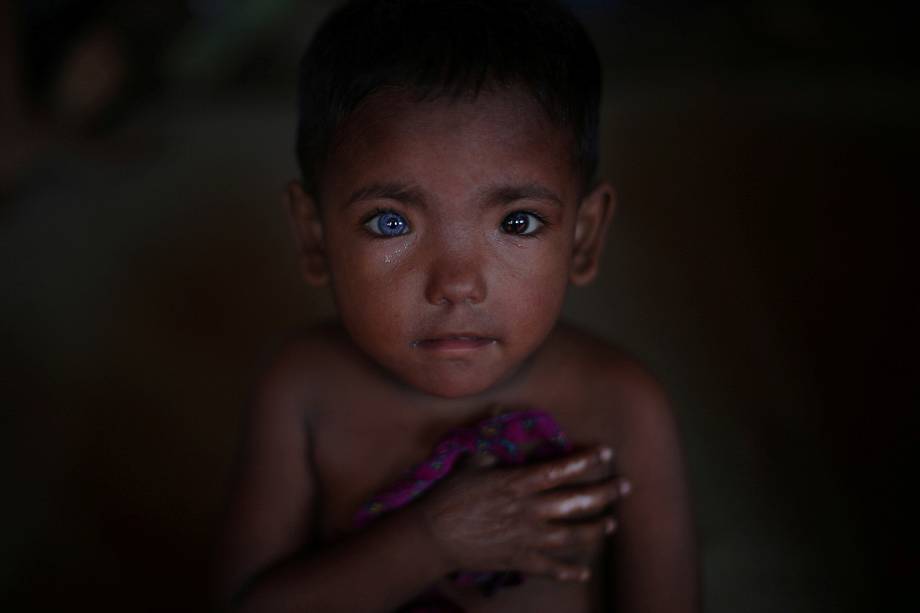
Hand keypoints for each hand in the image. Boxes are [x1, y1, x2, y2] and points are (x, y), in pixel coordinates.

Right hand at [419, 446, 630, 581]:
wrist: (432, 537)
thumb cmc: (449, 496)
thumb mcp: (470, 463)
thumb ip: (491, 438)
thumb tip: (499, 408)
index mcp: (518, 483)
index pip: (561, 469)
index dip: (586, 460)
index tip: (606, 452)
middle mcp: (529, 511)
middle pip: (577, 501)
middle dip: (605, 493)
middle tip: (625, 486)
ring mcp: (527, 537)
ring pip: (572, 535)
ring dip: (596, 529)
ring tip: (611, 523)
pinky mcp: (519, 560)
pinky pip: (551, 567)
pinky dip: (569, 570)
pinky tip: (584, 570)